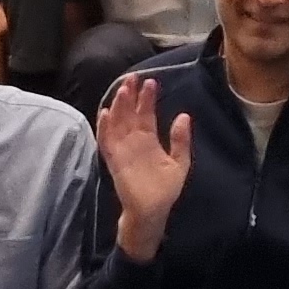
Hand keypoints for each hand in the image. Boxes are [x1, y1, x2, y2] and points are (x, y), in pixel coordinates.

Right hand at [97, 74, 195, 260]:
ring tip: (122, 90)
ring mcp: (123, 150)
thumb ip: (180, 140)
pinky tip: (105, 113)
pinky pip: (107, 142)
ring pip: (118, 123)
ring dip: (119, 107)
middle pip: (129, 114)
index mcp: (149, 140)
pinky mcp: (114, 161)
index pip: (146, 114)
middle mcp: (134, 141)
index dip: (147, 99)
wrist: (152, 212)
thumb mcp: (180, 162)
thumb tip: (184, 115)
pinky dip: (105, 128)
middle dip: (130, 96)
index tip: (151, 82)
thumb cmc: (165, 189)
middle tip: (132, 77)